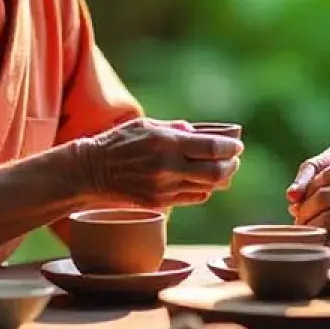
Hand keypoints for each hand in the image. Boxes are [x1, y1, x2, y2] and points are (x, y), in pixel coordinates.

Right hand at [74, 118, 242, 208]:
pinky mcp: (160, 204)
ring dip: (220, 178)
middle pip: (216, 172)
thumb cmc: (121, 142)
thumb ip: (177, 129)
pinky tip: (203, 182)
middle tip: (234, 159)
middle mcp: (168, 168)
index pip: (212, 148)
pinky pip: (193, 198)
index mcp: (167, 143)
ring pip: (208, 188)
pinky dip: (204, 190)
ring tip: (223, 169)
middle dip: (231, 165)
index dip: (230, 148)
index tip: (236, 146)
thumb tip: (201, 134)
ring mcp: (164, 189)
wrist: (92, 170)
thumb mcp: (148, 125)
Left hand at [293, 158, 329, 266]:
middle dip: (306, 213)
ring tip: (313, 240)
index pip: (325, 174)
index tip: (305, 203)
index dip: (310, 190)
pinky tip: (328, 255)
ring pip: (324, 221)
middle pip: (320, 197)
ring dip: (313, 232)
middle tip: (301, 225)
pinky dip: (327, 251)